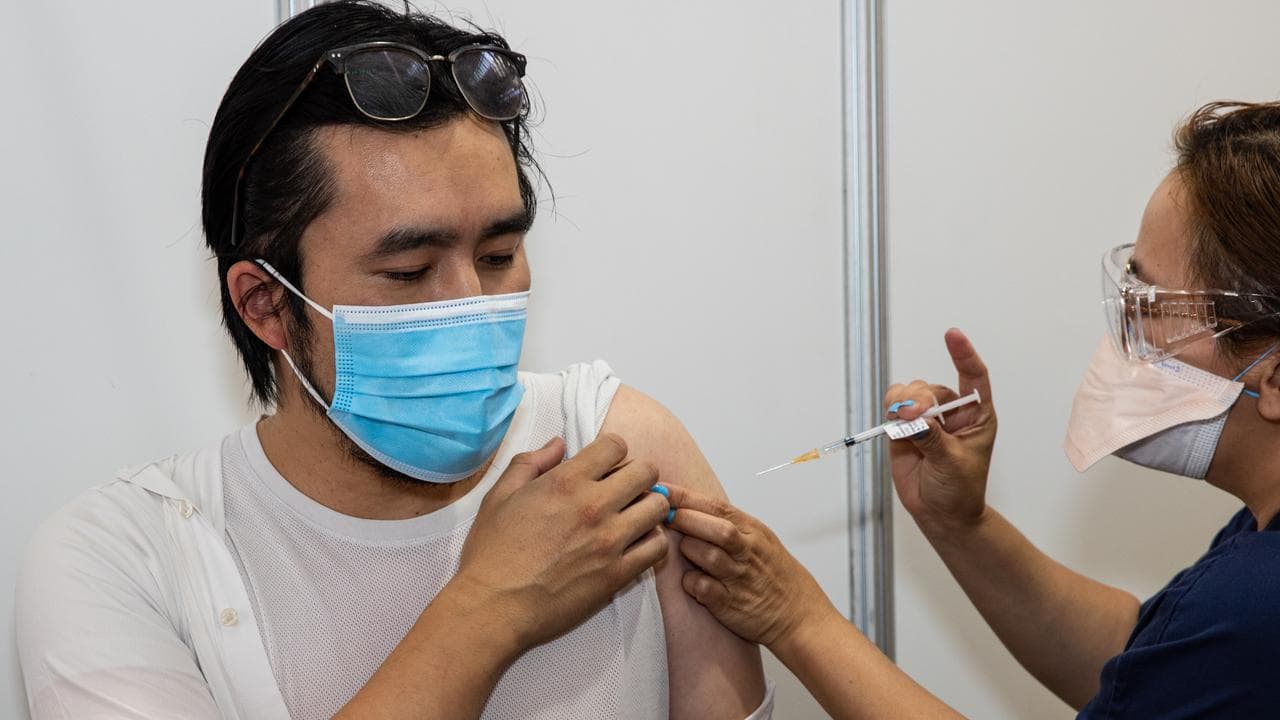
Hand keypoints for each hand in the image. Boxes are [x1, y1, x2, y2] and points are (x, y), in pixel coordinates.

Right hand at [455, 434, 670, 648]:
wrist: (494, 606)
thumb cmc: (491, 552)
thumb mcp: (499, 496)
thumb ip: (531, 463)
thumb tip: (559, 443)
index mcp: (565, 482)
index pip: (616, 445)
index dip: (612, 451)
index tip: (605, 466)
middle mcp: (593, 506)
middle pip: (646, 472)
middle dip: (638, 475)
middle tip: (624, 490)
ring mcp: (610, 541)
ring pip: (658, 507)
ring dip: (648, 507)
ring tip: (631, 518)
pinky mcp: (618, 574)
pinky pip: (657, 547)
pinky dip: (651, 542)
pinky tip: (634, 545)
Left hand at [663, 484, 836, 648]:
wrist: (799, 615)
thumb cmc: (774, 575)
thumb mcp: (759, 539)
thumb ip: (727, 523)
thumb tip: (687, 506)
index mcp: (753, 531)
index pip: (716, 506)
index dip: (685, 496)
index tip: (661, 489)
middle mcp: (747, 552)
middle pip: (713, 528)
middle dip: (683, 519)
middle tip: (661, 516)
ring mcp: (739, 578)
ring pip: (706, 555)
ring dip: (688, 551)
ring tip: (686, 553)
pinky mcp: (731, 604)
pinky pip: (702, 588)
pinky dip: (691, 582)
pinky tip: (693, 582)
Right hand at [885, 328, 996, 534]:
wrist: (941, 514)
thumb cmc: (960, 490)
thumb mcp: (953, 462)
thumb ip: (931, 436)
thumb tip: (909, 417)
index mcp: (975, 415)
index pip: (973, 377)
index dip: (963, 355)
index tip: (952, 335)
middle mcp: (950, 413)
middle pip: (931, 387)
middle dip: (919, 397)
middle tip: (914, 416)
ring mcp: (925, 420)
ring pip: (909, 393)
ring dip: (902, 402)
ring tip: (903, 422)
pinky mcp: (903, 430)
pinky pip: (892, 408)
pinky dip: (890, 411)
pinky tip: (894, 425)